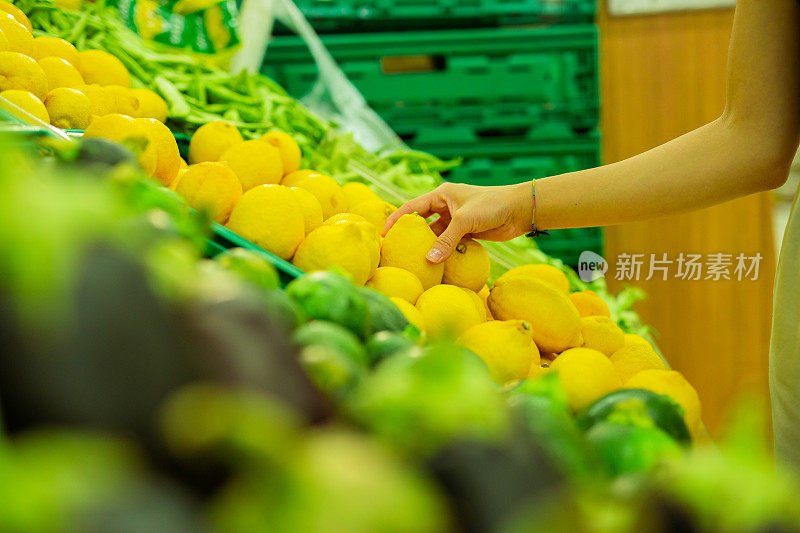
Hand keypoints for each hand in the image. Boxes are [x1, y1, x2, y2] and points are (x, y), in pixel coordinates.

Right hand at [384, 181, 532, 262]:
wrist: (519, 210)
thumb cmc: (492, 206)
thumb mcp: (465, 222)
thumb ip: (446, 241)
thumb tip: (429, 261)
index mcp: (441, 195)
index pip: (412, 207)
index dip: (397, 219)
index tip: (383, 234)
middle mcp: (446, 206)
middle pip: (422, 222)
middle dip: (410, 235)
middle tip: (395, 250)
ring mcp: (456, 220)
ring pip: (436, 235)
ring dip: (428, 246)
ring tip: (413, 261)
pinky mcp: (466, 231)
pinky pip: (449, 243)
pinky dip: (443, 252)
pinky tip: (436, 264)